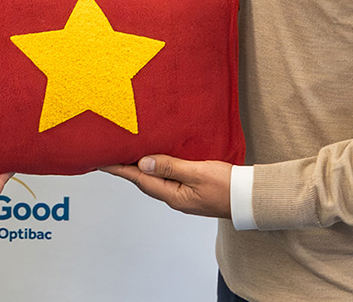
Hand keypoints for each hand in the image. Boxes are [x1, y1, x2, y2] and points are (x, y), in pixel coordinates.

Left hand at [101, 155, 232, 218]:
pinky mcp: (191, 191)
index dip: (120, 169)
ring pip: (156, 179)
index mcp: (173, 195)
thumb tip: (144, 163)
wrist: (250, 198)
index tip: (102, 162)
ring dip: (142, 167)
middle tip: (111, 154)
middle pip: (144, 181)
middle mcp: (174, 198)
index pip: (140, 180)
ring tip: (128, 154)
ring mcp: (183, 196)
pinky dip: (158, 168)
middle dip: (127, 168)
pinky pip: (168, 178)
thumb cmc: (227, 186)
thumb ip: (170, 167)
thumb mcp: (197, 172)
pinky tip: (157, 160)